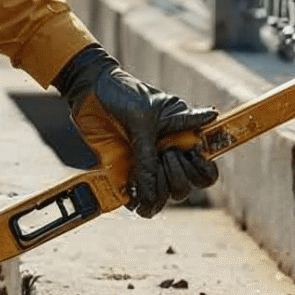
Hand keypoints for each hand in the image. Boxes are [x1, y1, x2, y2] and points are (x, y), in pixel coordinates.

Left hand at [52, 45, 220, 216]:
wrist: (90, 91)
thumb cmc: (123, 95)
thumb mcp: (142, 121)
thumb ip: (149, 154)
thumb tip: (156, 187)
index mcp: (183, 135)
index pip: (205, 163)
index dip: (204, 168)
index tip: (193, 158)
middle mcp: (169, 154)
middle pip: (187, 184)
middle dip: (178, 177)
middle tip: (165, 155)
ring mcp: (149, 165)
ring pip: (166, 195)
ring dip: (158, 191)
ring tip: (143, 175)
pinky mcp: (128, 174)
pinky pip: (141, 199)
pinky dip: (140, 203)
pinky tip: (132, 196)